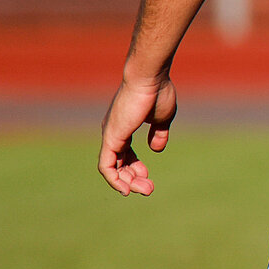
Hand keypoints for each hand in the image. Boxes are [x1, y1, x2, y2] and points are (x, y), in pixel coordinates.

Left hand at [99, 75, 176, 196]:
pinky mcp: (110, 139)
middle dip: (132, 179)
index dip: (134, 167)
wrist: (150, 78)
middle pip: (117, 163)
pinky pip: (106, 166)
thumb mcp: (163, 118)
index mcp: (124, 127)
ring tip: (144, 190)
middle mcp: (113, 133)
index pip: (124, 154)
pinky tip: (125, 188)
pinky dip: (114, 180)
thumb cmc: (158, 92)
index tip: (148, 176)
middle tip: (148, 189)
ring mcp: (110, 136)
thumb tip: (157, 149)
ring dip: (126, 182)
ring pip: (111, 168)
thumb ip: (159, 133)